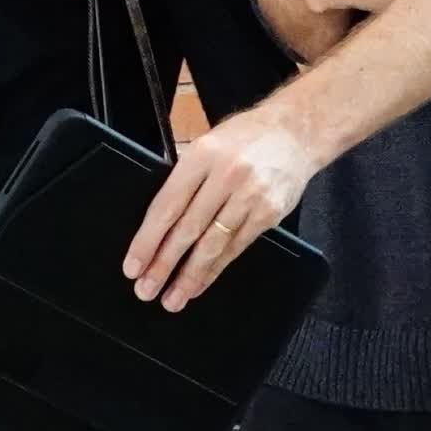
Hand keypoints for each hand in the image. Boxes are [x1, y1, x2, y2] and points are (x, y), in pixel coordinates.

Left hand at [124, 104, 318, 311]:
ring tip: (172, 298)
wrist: (296, 132)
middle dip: (163, 264)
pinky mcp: (269, 213)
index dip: (148, 240)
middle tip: (145, 289)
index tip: (133, 265)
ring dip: (189, 276)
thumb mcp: (207, 142)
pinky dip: (215, 269)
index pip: (167, 205)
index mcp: (202, 155)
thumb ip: (184, 175)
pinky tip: (200, 284)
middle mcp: (226, 175)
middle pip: (187, 229)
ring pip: (212, 244)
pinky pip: (236, 248)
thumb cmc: (246, 137)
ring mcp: (250, 196)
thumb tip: (157, 220)